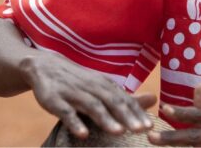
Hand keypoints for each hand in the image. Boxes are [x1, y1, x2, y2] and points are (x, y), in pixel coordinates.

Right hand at [19, 52, 155, 138]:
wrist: (45, 66)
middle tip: (141, 130)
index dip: (137, 113)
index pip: (124, 100)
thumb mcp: (104, 86)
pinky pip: (66, 112)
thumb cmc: (80, 82)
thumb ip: (126, 98)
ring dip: (106, 120)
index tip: (150, 126)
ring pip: (92, 106)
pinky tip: (83, 134)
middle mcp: (92, 88)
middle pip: (112, 102)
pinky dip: (75, 122)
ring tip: (119, 132)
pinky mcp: (55, 100)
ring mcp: (74, 93)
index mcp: (105, 85)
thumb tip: (155, 99)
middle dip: (127, 117)